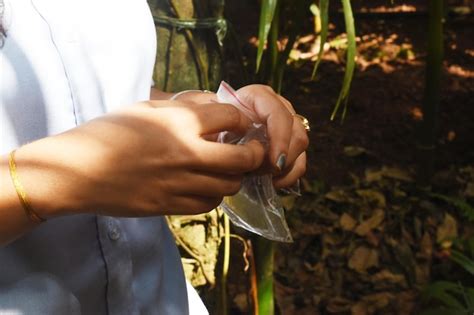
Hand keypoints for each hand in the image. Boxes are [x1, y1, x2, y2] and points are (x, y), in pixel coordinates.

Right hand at [14, 100, 264, 217]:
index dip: (242, 120)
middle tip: (250, 150)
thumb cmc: (108, 133)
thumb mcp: (145, 108)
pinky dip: (214, 196)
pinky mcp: (170, 206)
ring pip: (229, 186)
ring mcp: (179, 184)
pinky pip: (207, 205)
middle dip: (254, 154)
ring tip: (225, 169)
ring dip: (233, 177)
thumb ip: (183, 106)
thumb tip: (215, 104)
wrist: (78, 171)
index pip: (232, 118)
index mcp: (179, 123)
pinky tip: (205, 186)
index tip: (240, 124)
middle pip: (242, 159)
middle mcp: (186, 154)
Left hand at [172, 86, 308, 188]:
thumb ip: (227, 129)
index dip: (280, 137)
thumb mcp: (212, 124)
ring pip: (300, 146)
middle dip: (282, 156)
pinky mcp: (288, 145)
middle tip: (260, 171)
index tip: (274, 162)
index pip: (279, 113)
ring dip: (284, 166)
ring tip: (262, 175)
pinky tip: (272, 182)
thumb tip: (251, 149)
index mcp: (258, 96)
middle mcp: (277, 107)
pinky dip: (288, 175)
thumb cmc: (209, 127)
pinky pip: (299, 162)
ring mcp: (285, 125)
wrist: (209, 135)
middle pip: (296, 131)